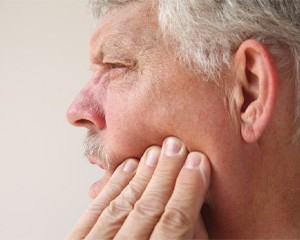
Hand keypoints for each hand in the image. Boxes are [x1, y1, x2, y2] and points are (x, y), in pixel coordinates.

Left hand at [66, 137, 210, 238]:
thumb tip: (195, 212)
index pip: (172, 226)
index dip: (187, 192)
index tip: (198, 163)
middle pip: (145, 210)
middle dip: (164, 175)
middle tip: (177, 146)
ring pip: (120, 206)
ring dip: (140, 176)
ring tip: (155, 151)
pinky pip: (95, 211)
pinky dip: (113, 186)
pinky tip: (126, 167)